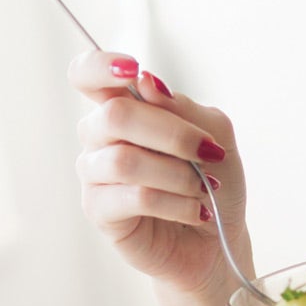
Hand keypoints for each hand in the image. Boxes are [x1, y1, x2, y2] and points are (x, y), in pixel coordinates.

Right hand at [68, 50, 251, 301]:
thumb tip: (146, 83)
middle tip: (210, 154)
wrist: (217, 239)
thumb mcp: (214, 133)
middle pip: (115, 115)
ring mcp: (94, 174)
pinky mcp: (100, 211)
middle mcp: (100, 137)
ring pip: (125, 161)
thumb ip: (182, 107)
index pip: (87, 75)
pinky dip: (176, 202)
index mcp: (122, 107)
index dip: (100, 65)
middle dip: (173, 134)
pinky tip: (195, 211)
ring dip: (178, 174)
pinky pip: (135, 197)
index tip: (132, 69)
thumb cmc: (212, 181)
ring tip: (203, 188)